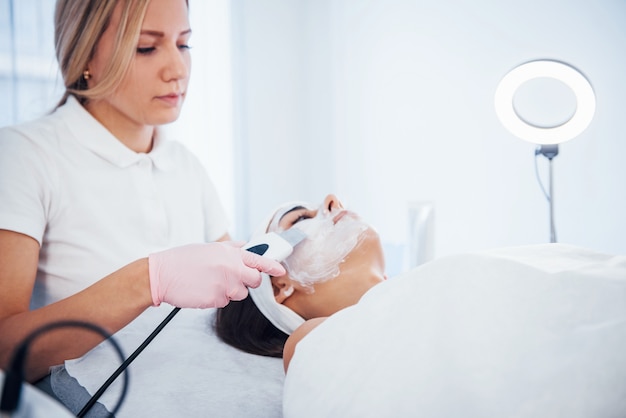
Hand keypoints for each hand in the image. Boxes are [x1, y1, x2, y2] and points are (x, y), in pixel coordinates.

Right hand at [148, 242, 285, 307]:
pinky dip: (216, 298)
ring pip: (240, 294)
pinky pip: (224, 302)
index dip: (272, 266)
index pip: (258, 260)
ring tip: (210, 282)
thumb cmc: (183, 260)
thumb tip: (247, 245)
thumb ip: (232, 248)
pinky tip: (203, 290)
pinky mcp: (216, 299)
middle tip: (232, 277)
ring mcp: (225, 285)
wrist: (162, 274)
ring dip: (230, 291)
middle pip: (254, 281)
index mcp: (230, 253)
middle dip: (247, 281)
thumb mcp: (210, 247)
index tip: (281, 270)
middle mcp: (231, 268)